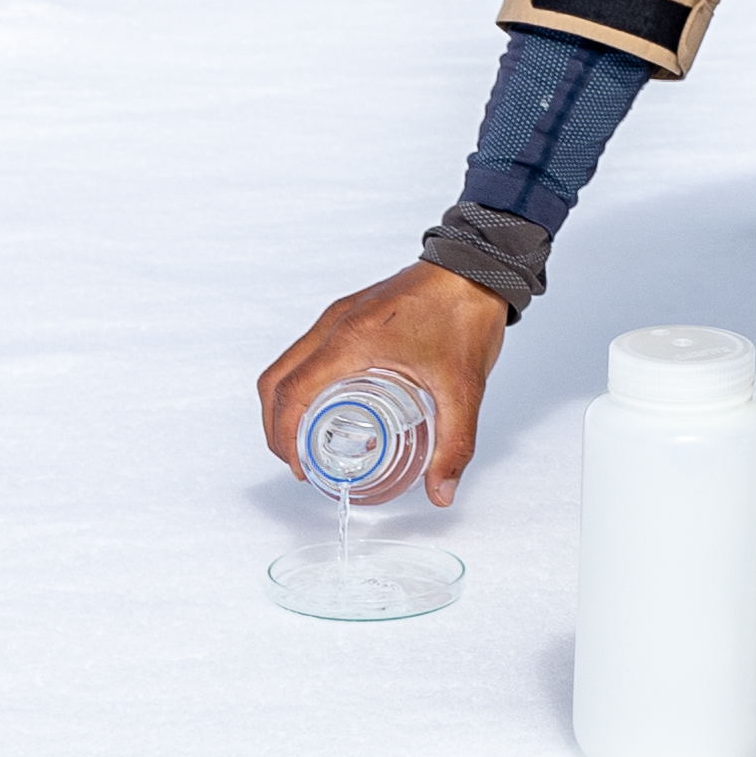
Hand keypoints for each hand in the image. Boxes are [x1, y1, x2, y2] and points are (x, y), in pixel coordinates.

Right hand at [257, 260, 508, 507]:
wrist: (479, 264)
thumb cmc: (466, 313)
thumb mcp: (462, 388)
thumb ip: (454, 443)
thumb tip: (441, 492)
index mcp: (350, 341)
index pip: (292, 392)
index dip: (285, 437)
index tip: (299, 469)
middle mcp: (336, 324)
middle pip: (277, 379)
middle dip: (276, 427)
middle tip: (297, 462)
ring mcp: (342, 315)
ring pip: (290, 362)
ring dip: (287, 402)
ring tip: (309, 441)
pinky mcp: (354, 312)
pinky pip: (311, 349)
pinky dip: (306, 381)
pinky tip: (334, 405)